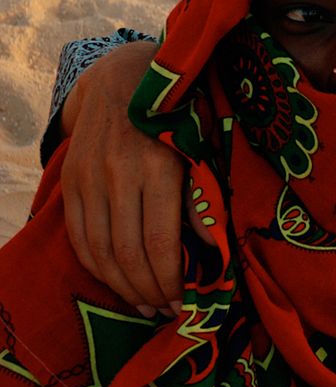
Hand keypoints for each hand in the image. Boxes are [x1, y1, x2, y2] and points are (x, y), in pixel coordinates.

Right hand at [60, 41, 212, 317]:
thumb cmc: (180, 112)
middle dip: (148, 290)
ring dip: (122, 284)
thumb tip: (212, 248)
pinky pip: (79, 235)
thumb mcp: (204, 146)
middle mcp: (119, 174)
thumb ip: (204, 195)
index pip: (161, 242)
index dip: (171, 280)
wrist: (125, 76)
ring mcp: (90, 177)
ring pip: (100, 250)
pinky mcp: (72, 180)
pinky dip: (96, 265)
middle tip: (166, 310)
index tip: (185, 303)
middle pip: (128, 253)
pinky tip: (116, 279)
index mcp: (159, 167)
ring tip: (144, 302)